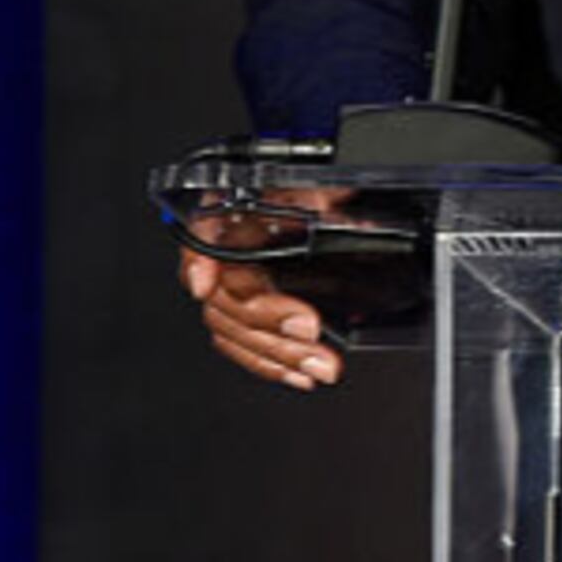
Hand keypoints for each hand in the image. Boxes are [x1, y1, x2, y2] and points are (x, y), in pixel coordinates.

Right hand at [175, 187, 347, 391]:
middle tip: (310, 333)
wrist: (302, 203)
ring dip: (277, 354)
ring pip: (232, 330)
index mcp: (230, 217)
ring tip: (318, 366)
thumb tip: (364, 226)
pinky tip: (298, 375)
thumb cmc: (302, 193)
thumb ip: (327, 202)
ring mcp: (225, 289)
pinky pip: (239, 345)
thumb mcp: (317, 185)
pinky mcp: (238, 314)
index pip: (201, 238)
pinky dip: (270, 364)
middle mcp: (220, 256)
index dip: (197, 262)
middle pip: (227, 298)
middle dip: (270, 323)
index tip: (204, 283)